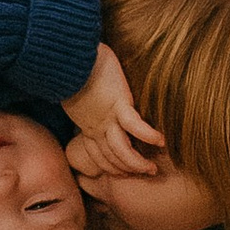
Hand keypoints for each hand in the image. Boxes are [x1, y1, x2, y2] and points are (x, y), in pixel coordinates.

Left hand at [65, 44, 162, 176]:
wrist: (69, 57)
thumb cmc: (73, 67)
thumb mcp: (76, 90)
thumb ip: (87, 97)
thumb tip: (90, 93)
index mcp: (86, 124)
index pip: (98, 154)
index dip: (110, 166)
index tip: (123, 172)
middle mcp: (95, 126)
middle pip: (111, 156)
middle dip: (128, 169)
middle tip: (146, 173)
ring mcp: (106, 117)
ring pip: (121, 150)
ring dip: (137, 163)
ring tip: (152, 169)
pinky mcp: (118, 103)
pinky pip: (134, 125)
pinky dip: (147, 135)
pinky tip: (160, 141)